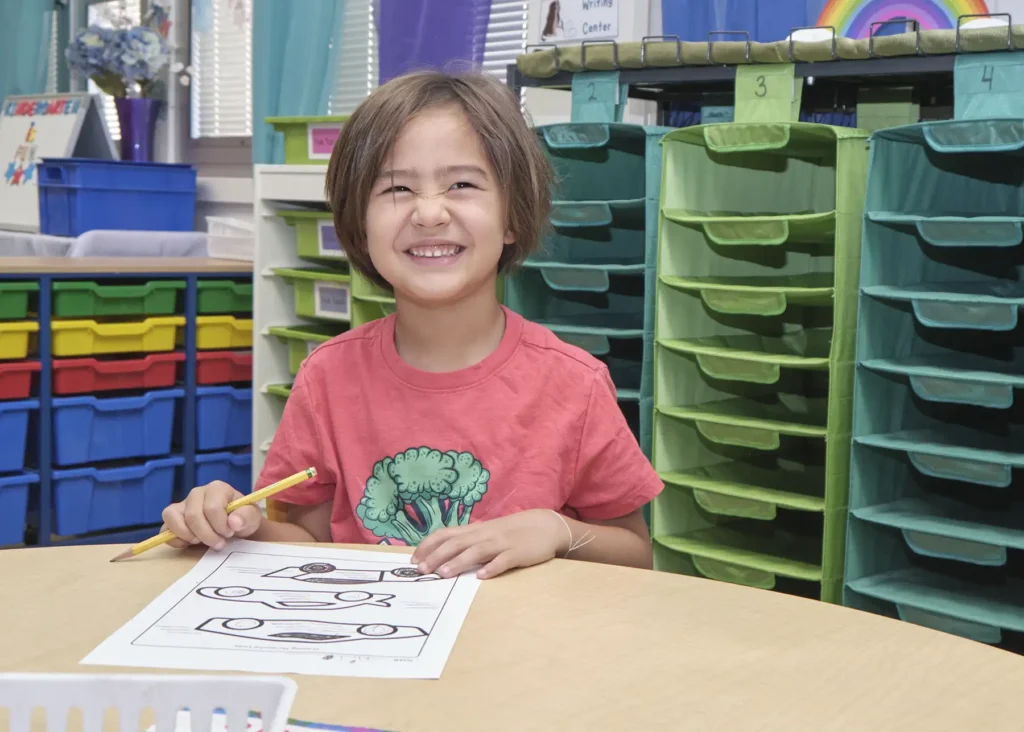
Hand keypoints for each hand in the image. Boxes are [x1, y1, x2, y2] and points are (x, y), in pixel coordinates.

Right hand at [160, 481, 262, 549]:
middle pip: (193, 516)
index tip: (229, 533)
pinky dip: (175, 540)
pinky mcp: (173, 518)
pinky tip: (190, 544)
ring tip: (203, 541)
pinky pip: (165, 528)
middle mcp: (197, 493)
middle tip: (219, 543)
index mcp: (217, 488)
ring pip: (174, 518)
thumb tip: (233, 522)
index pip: (212, 508)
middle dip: (207, 535)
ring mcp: (182, 505)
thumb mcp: (252, 517)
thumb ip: (247, 517)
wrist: (235, 527)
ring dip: (190, 536)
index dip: (220, 525)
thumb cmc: (242, 519)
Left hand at [411, 509, 567, 579]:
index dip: (429, 545)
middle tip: (422, 570)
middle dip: (437, 556)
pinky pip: (504, 560)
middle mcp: (485, 535)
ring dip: (458, 562)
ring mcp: (502, 543)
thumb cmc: (513, 533)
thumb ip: (469, 543)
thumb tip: (443, 557)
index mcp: (476, 530)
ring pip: (476, 551)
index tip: (414, 559)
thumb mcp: (488, 534)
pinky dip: (492, 567)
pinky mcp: (518, 552)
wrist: (546, 525)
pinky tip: (482, 577)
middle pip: (457, 543)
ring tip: (443, 574)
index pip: (446, 534)